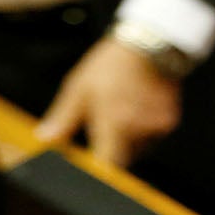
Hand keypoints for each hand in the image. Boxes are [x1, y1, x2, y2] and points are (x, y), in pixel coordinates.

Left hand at [34, 39, 181, 169]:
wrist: (148, 44)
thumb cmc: (110, 64)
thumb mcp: (79, 88)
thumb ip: (63, 119)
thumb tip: (45, 138)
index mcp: (114, 123)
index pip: (107, 165)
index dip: (98, 170)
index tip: (92, 165)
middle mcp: (138, 129)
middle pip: (123, 159)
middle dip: (112, 148)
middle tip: (106, 122)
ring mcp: (156, 127)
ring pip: (138, 148)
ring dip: (129, 139)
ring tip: (123, 110)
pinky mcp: (169, 122)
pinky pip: (153, 137)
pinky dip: (144, 129)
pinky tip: (138, 107)